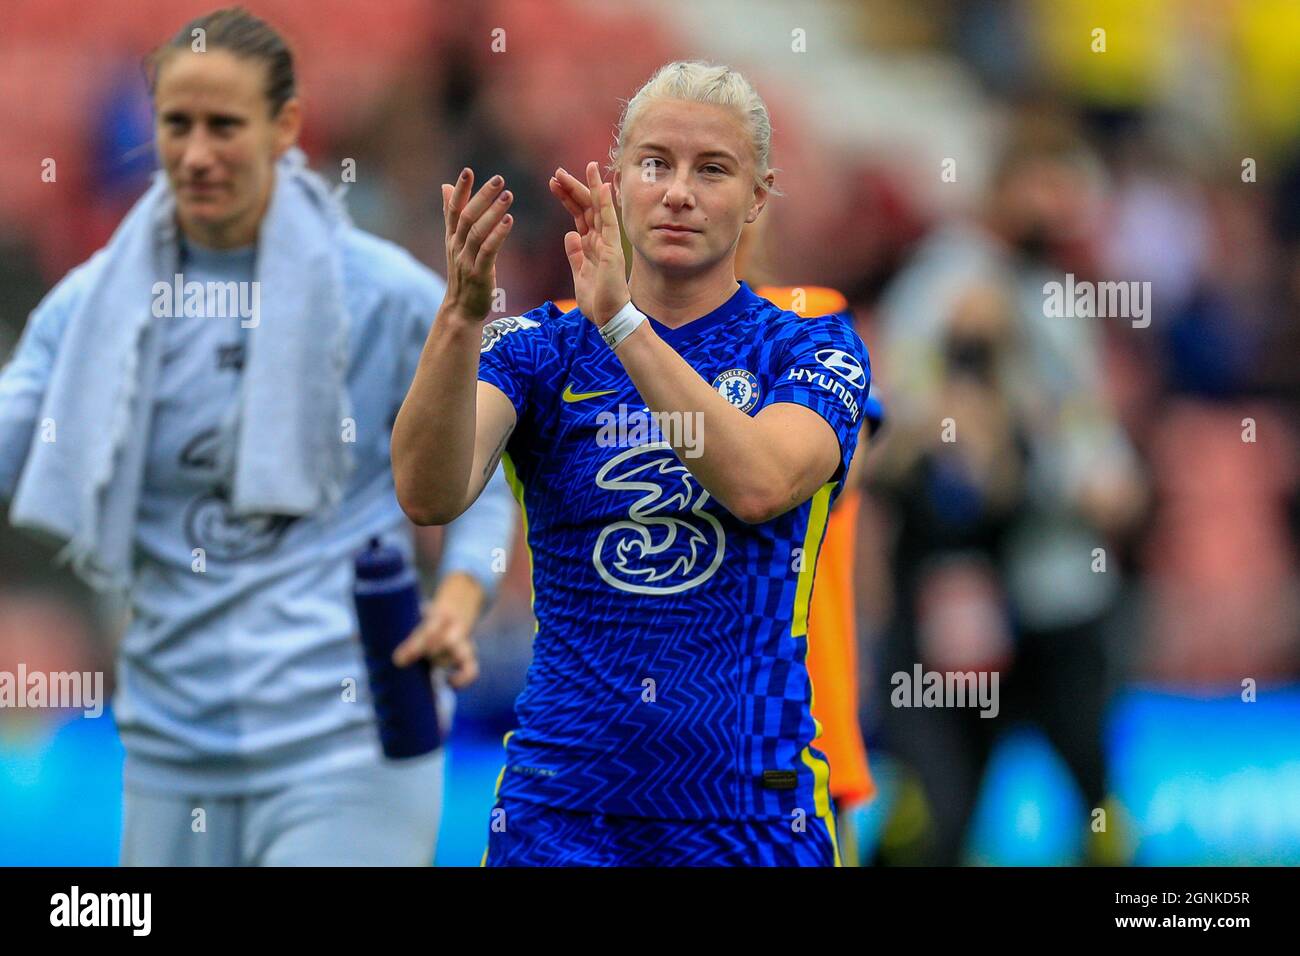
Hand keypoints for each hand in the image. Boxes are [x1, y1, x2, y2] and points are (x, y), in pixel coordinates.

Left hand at [391, 572, 485, 688]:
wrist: (458, 606)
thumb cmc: (425, 615)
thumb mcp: (413, 612)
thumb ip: (390, 625)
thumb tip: (356, 637)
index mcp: (439, 616)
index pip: (429, 630)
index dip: (414, 646)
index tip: (397, 660)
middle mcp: (453, 628)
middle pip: (444, 643)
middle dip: (423, 652)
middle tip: (400, 662)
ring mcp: (464, 643)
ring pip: (459, 656)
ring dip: (442, 664)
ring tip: (427, 670)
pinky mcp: (469, 657)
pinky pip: (471, 670)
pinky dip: (463, 679)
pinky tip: (449, 685)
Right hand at [441, 168, 514, 322]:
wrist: (461, 310)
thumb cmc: (463, 273)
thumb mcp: (455, 243)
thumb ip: (452, 215)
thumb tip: (444, 186)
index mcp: (451, 238)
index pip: (453, 210)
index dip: (459, 190)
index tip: (467, 171)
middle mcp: (456, 246)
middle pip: (466, 217)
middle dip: (481, 196)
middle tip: (498, 179)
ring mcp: (466, 261)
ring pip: (477, 232)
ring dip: (493, 212)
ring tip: (508, 195)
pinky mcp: (479, 274)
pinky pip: (488, 251)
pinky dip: (498, 235)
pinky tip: (509, 221)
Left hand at [549, 161, 629, 324]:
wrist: (609, 318)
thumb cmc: (597, 300)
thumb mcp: (579, 273)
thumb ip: (575, 254)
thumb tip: (569, 235)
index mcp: (591, 245)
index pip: (579, 215)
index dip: (566, 199)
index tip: (554, 184)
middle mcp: (600, 240)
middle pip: (586, 207)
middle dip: (572, 189)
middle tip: (556, 172)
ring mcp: (607, 243)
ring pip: (596, 209)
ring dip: (586, 188)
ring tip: (577, 171)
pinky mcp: (612, 249)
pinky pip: (609, 221)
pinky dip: (605, 203)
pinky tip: (601, 186)